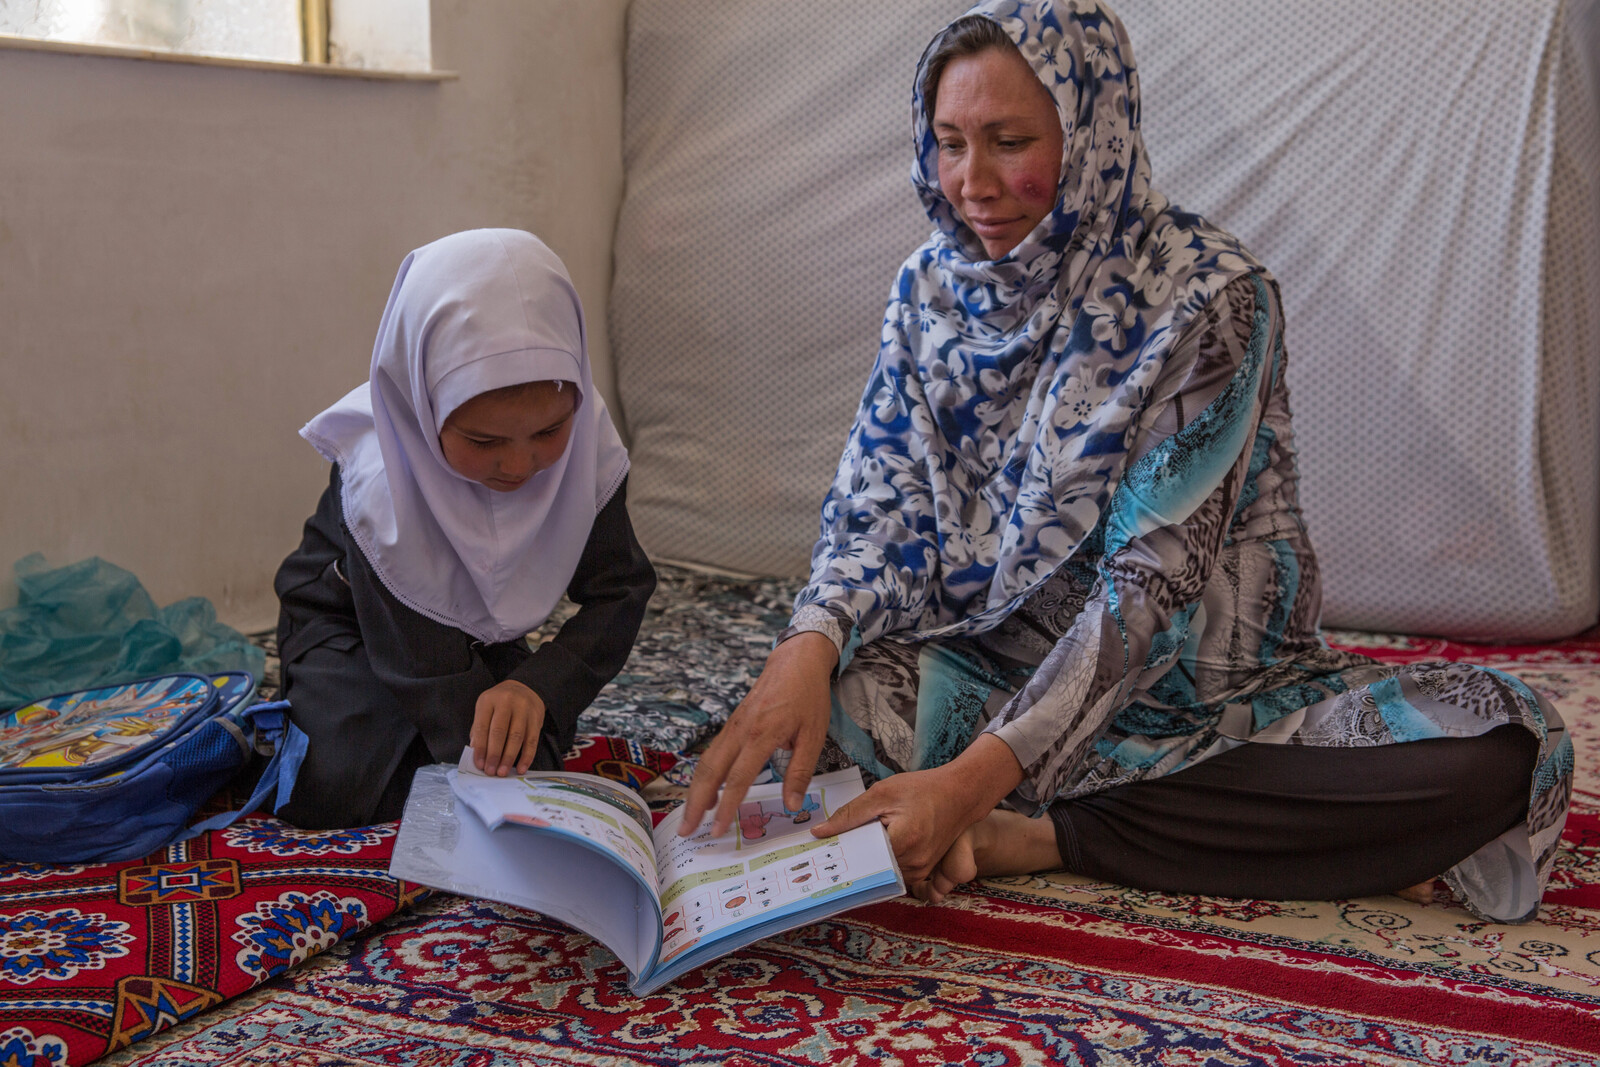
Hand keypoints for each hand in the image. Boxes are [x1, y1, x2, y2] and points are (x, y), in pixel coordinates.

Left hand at [471, 679, 546, 775]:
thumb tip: (477, 753)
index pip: (482, 727)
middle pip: (499, 732)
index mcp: (488, 700)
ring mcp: (523, 709)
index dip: (480, 748)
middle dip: (494, 754)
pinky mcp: (536, 718)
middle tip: (491, 771)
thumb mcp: (485, 708)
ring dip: (509, 758)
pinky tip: (521, 768)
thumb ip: (479, 729)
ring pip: (516, 737)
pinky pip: (532, 740)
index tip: (479, 764)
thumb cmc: (499, 703)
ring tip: (503, 772)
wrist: (524, 688)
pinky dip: (527, 756)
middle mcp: (506, 702)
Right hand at [677, 631, 837, 837]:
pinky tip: (708, 791)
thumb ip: (801, 771)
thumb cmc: (808, 696)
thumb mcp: (814, 734)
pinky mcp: (733, 724)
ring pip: (706, 762)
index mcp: (762, 734)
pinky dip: (705, 775)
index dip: (727, 806)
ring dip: (695, 791)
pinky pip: (713, 752)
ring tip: (691, 817)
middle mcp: (741, 730)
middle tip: (687, 830)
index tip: (718, 829)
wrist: (796, 660)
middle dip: (695, 803)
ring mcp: (733, 726)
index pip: (738, 778)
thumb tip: (792, 804)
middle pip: (710, 771)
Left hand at [810, 734, 1026, 888]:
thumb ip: (850, 815)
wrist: (960, 794)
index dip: (841, 851)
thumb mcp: (883, 793)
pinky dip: (882, 860)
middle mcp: (914, 863)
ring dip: (868, 858)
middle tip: (830, 848)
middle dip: (852, 856)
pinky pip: (893, 870)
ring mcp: (920, 870)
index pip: (860, 857)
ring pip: (881, 870)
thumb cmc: (922, 789)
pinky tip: (876, 844)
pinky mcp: (922, 870)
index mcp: (903, 842)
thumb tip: (819, 833)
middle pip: (870, 866)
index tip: (820, 850)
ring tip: (856, 841)